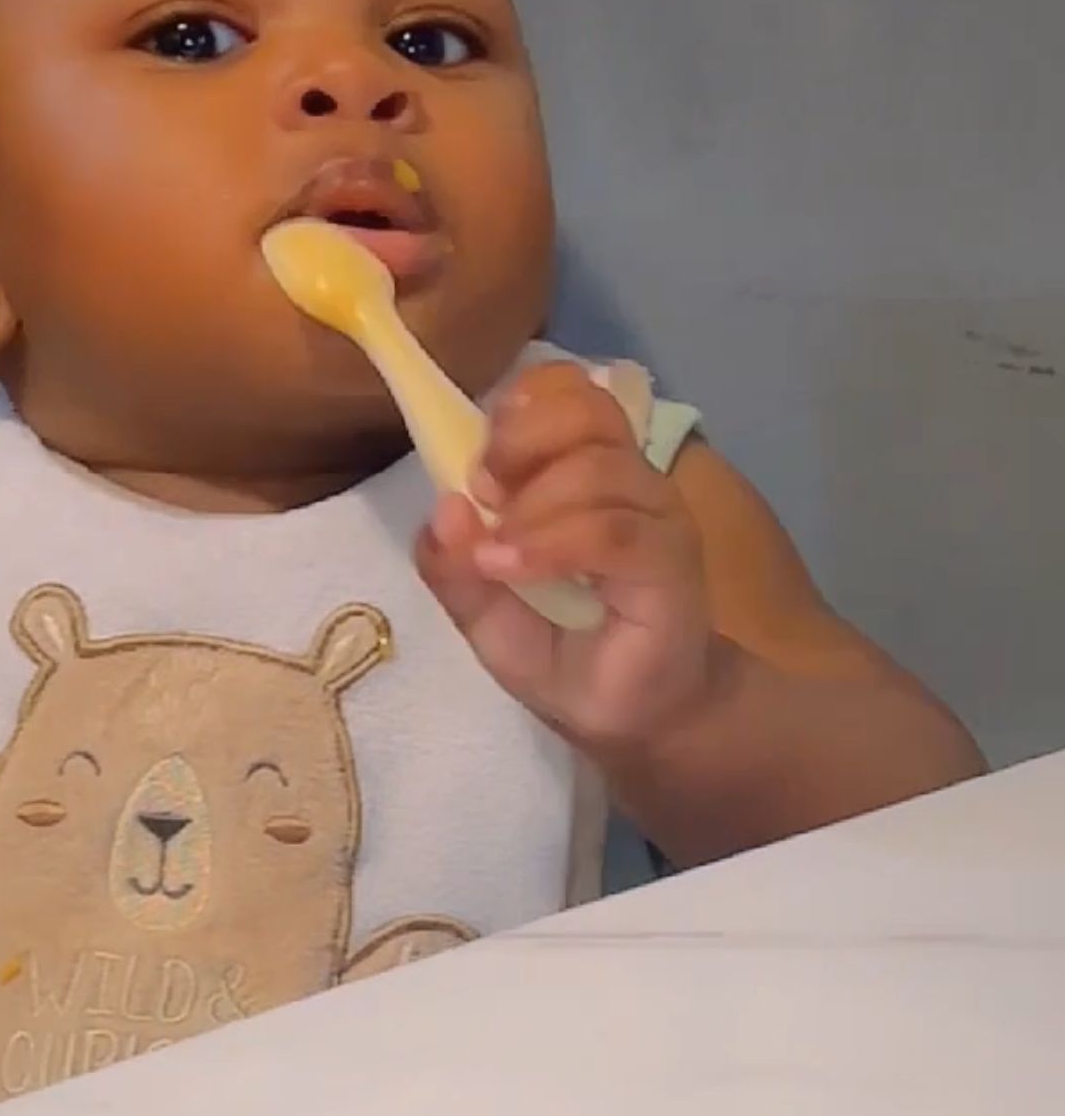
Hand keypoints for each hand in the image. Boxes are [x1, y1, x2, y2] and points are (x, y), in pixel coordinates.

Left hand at [415, 360, 713, 760]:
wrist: (636, 723)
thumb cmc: (567, 657)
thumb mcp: (487, 614)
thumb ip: (455, 567)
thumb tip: (443, 506)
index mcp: (591, 473)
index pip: (572, 393)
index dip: (525, 402)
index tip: (481, 452)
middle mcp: (631, 483)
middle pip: (587, 411)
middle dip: (522, 439)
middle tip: (486, 490)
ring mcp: (657, 520)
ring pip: (598, 469)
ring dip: (531, 504)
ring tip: (495, 556)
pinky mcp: (672, 565)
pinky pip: (615, 530)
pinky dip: (552, 543)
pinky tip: (512, 566)